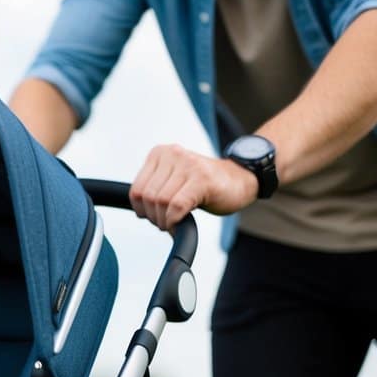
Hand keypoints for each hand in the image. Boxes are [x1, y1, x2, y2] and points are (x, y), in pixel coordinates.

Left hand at [129, 144, 258, 230]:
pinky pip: (176, 206)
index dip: (141, 210)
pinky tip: (180, 224)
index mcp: (160, 153)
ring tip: (174, 222)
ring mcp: (188, 165)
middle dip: (153, 217)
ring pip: (160, 202)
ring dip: (164, 221)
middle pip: (147, 197)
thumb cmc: (206, 184)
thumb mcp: (173, 181)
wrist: (241, 179)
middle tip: (166, 222)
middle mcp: (172, 154)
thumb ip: (154, 189)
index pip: (136, 189)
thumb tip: (139, 211)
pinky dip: (174, 221)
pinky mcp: (202, 179)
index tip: (153, 217)